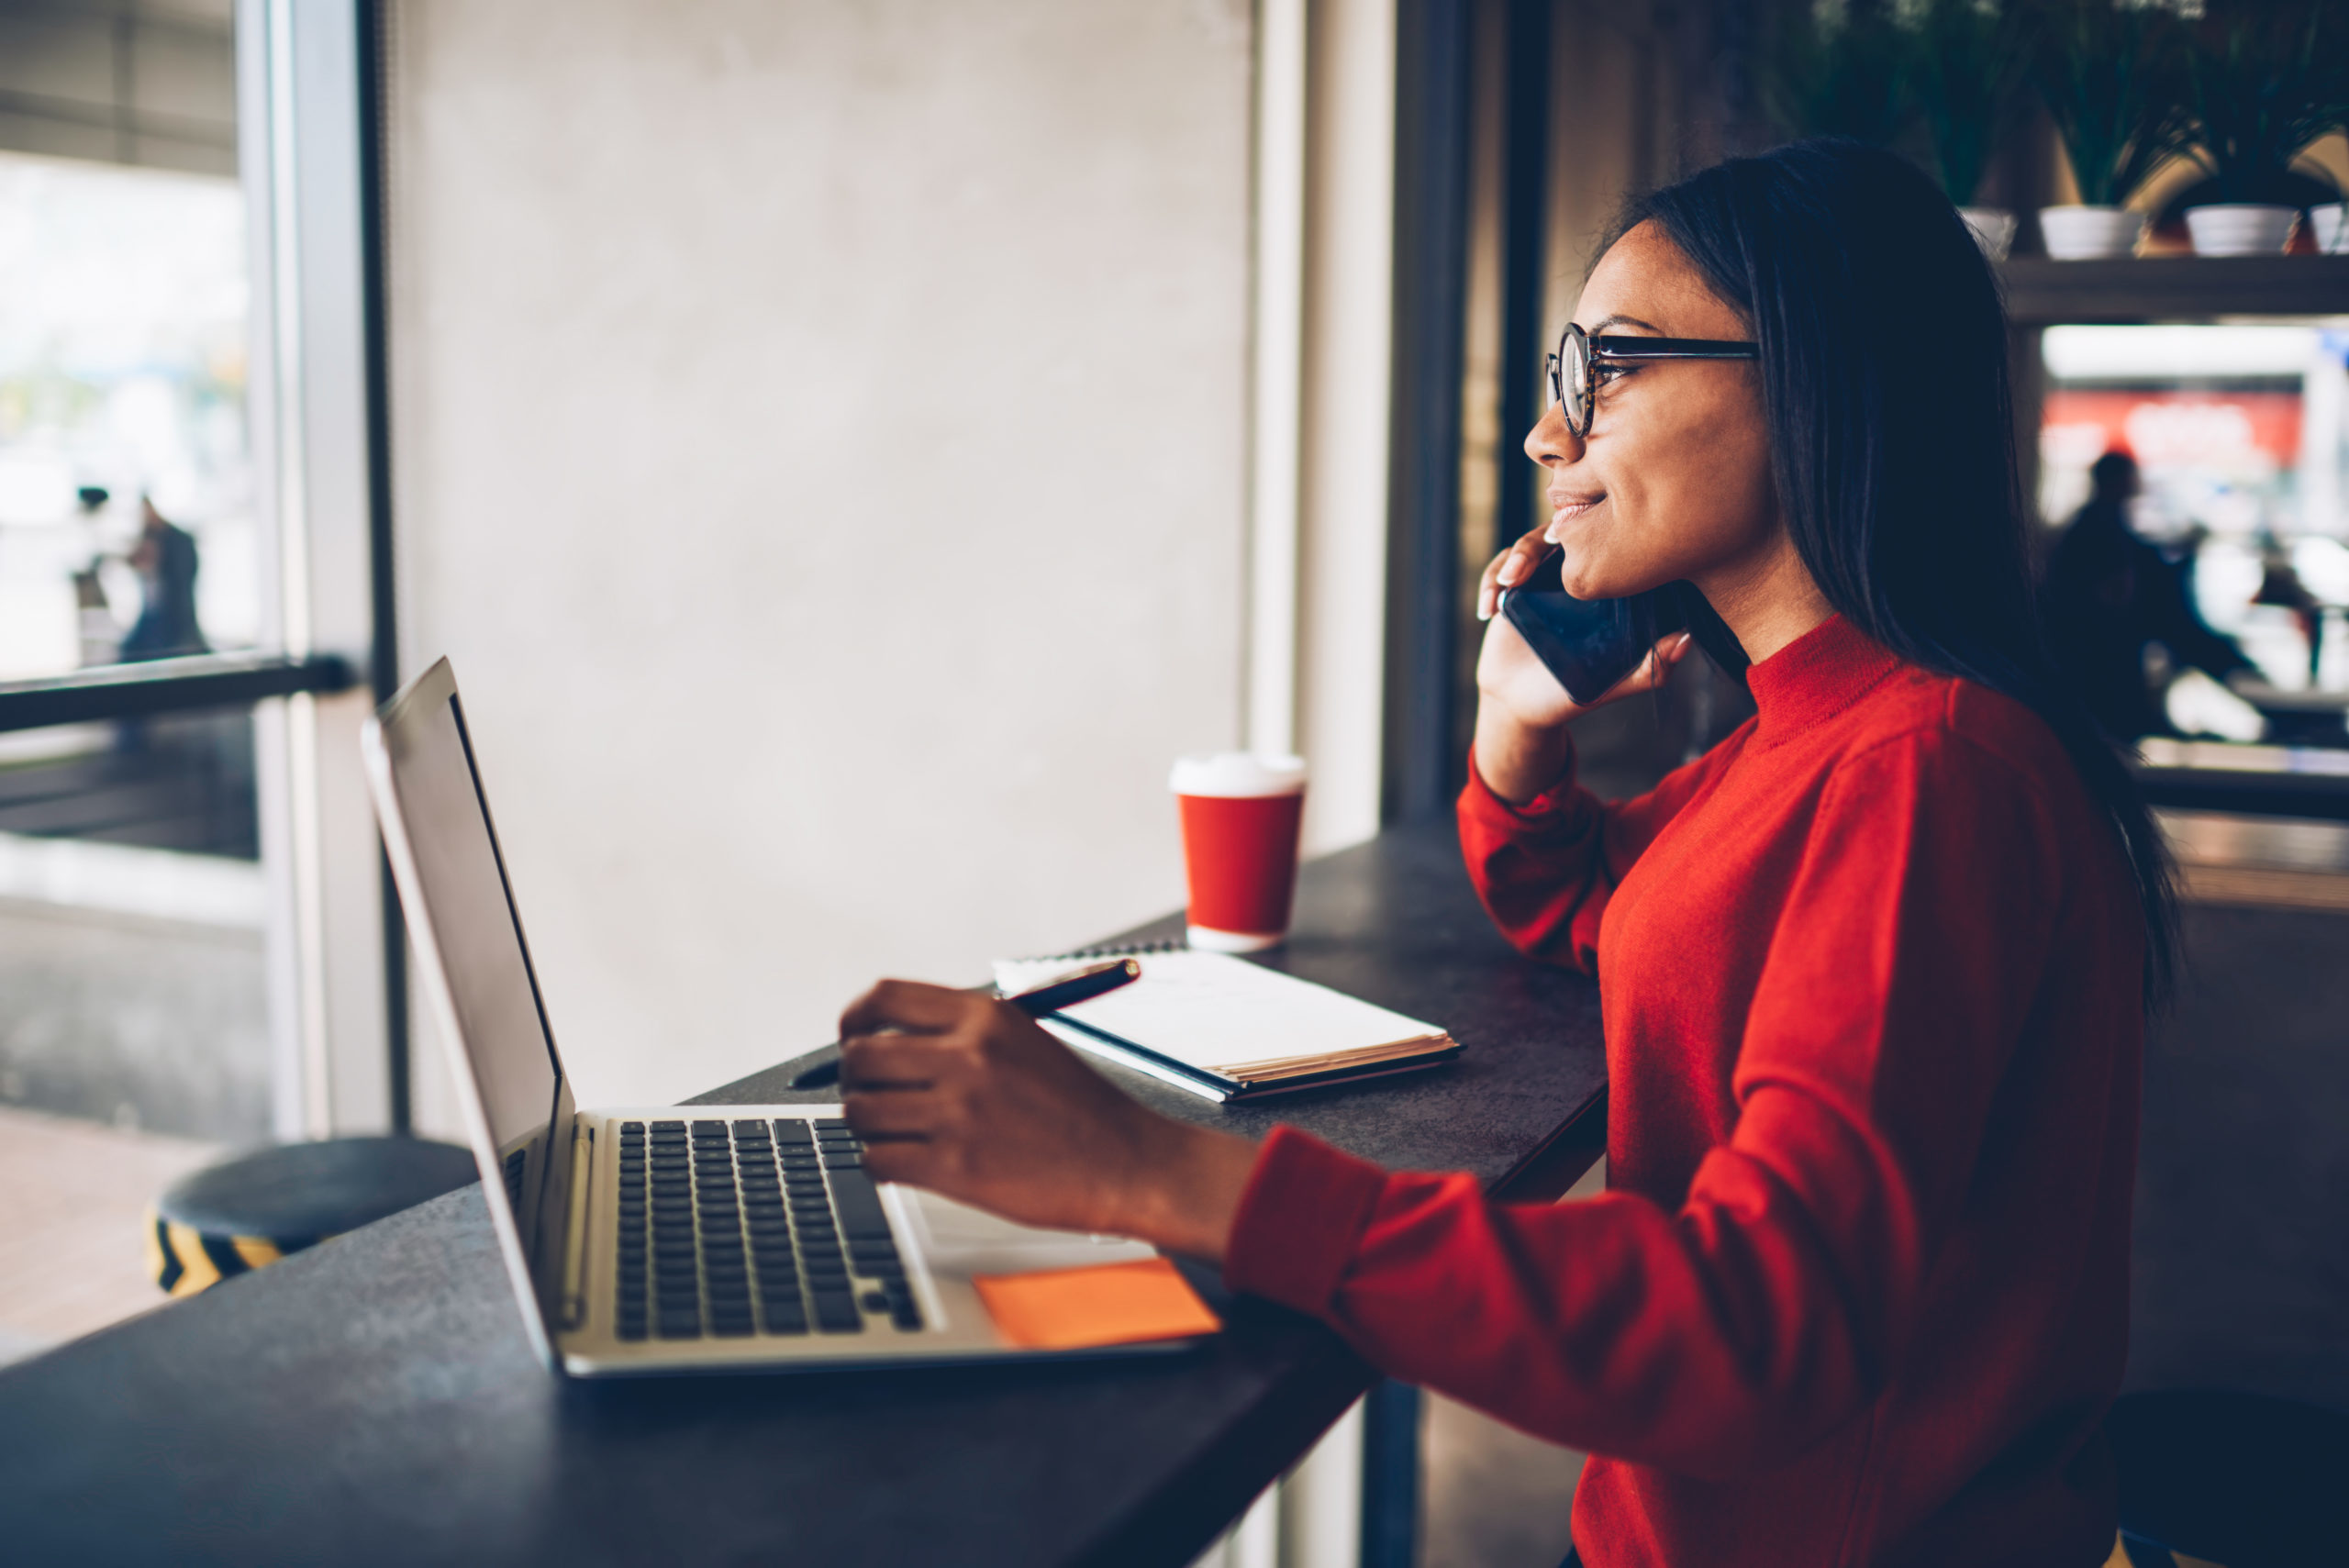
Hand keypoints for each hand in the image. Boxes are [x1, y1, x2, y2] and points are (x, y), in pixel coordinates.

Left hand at [836, 981, 1258, 1259]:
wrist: (1127, 1161)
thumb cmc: (1079, 1107)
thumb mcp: (1023, 1041)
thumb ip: (962, 1032)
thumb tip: (893, 1038)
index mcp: (983, 1017)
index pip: (883, 999)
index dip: (854, 1020)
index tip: (853, 1037)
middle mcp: (967, 1057)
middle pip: (861, 1057)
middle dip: (855, 1080)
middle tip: (870, 1094)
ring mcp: (959, 1112)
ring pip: (860, 1112)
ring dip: (867, 1125)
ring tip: (894, 1131)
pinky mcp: (954, 1167)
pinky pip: (877, 1161)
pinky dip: (881, 1164)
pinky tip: (906, 1162)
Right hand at [1472, 528, 1692, 802]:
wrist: (1519, 706)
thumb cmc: (1569, 694)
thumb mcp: (1611, 685)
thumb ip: (1649, 669)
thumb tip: (1687, 640)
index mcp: (1607, 591)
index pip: (1609, 547)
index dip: (1600, 536)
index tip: (1585, 550)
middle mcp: (1576, 577)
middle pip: (1567, 533)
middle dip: (1549, 538)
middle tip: (1543, 551)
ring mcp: (1542, 578)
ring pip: (1530, 543)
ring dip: (1517, 557)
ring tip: (1508, 584)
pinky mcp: (1512, 587)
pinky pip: (1500, 567)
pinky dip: (1491, 582)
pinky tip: (1489, 611)